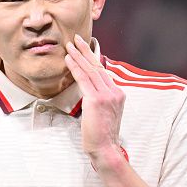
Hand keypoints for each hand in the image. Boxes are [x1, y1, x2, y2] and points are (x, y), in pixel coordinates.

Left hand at [64, 35, 125, 170]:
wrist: (106, 148)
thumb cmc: (102, 134)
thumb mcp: (106, 113)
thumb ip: (101, 99)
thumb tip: (90, 91)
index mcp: (118, 93)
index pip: (103, 72)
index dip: (93, 59)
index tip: (86, 49)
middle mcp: (115, 91)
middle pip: (98, 67)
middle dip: (86, 51)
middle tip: (77, 38)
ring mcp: (107, 95)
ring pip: (90, 70)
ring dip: (78, 56)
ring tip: (69, 45)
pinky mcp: (96, 99)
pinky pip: (83, 79)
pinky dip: (75, 67)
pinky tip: (68, 59)